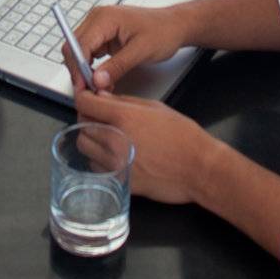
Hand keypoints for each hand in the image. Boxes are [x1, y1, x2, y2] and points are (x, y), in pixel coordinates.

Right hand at [69, 2, 187, 91]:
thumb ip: (117, 66)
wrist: (174, 26)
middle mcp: (97, 19)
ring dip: (84, 71)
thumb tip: (97, 80)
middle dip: (78, 70)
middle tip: (89, 91)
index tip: (83, 88)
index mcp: (104, 18)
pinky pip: (89, 53)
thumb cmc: (162, 31)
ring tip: (98, 87)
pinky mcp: (103, 36)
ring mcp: (99, 27)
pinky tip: (103, 79)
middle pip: (74, 47)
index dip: (78, 68)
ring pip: (79, 52)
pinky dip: (92, 68)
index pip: (79, 44)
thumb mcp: (141, 51)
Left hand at [74, 88, 211, 204]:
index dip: (84, 98)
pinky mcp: (119, 181)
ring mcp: (116, 163)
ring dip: (91, 140)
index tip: (87, 99)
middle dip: (88, 118)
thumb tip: (103, 97)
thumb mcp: (155, 107)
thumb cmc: (184, 137)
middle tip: (100, 117)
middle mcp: (115, 140)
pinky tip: (114, 155)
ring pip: (84, 147)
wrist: (199, 169)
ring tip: (107, 137)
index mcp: (123, 117)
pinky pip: (96, 168)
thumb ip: (124, 101)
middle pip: (81, 125)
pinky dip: (98, 160)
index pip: (84, 103)